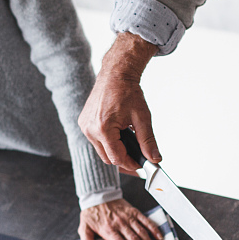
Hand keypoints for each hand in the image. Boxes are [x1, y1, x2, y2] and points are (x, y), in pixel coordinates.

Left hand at [78, 199, 163, 239]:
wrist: (97, 195)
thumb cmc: (91, 214)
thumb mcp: (84, 229)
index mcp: (108, 229)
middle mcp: (120, 224)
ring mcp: (128, 217)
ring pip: (141, 231)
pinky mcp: (134, 211)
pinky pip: (145, 220)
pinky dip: (153, 228)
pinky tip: (159, 236)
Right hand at [79, 32, 160, 172]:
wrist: (116, 74)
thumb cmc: (128, 91)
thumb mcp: (143, 117)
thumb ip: (148, 141)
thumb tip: (154, 158)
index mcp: (103, 128)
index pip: (116, 158)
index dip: (131, 164)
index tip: (141, 165)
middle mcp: (90, 129)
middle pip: (107, 157)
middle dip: (123, 159)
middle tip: (138, 159)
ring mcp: (84, 126)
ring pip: (101, 150)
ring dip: (115, 150)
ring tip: (130, 143)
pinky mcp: (83, 123)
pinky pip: (96, 140)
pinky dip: (108, 141)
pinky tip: (119, 135)